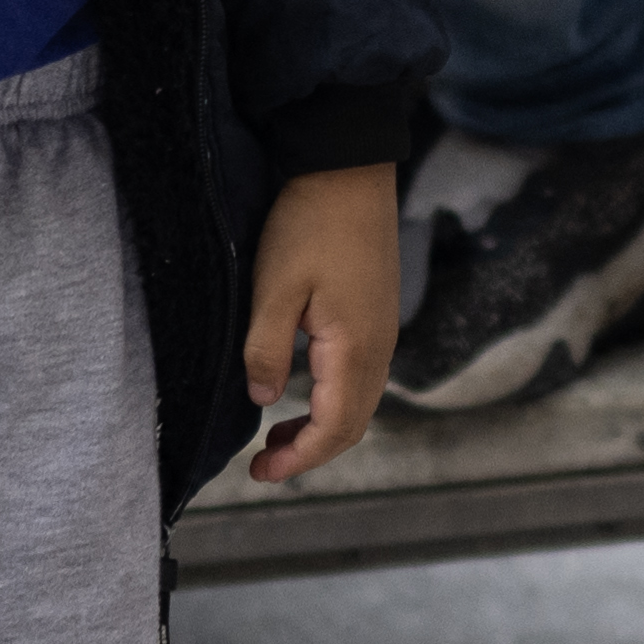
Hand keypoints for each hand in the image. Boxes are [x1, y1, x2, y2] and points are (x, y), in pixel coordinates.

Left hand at [239, 159, 402, 483]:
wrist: (349, 170)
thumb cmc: (308, 225)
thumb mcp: (272, 290)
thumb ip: (265, 351)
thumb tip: (265, 400)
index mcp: (355, 345)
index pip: (336, 426)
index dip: (300, 458)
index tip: (259, 473)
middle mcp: (380, 345)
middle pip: (355, 423)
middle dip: (312, 451)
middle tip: (263, 464)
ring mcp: (384, 329)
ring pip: (361, 401)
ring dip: (323, 426)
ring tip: (278, 434)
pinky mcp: (378, 314)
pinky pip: (363, 376)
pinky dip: (334, 399)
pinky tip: (302, 390)